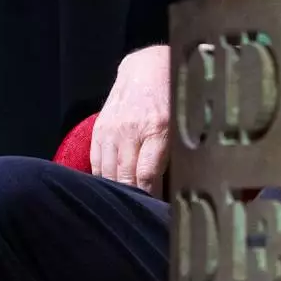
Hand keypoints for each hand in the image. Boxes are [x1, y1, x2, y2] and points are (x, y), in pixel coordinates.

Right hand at [89, 44, 171, 194]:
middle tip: (140, 213)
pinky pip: (96, 161)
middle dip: (133, 198)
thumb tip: (179, 183)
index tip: (156, 209)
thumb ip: (177, 150)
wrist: (147, 67)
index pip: (147, 174)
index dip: (151, 196)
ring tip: (125, 205)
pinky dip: (102, 177)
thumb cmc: (174, 95)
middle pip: (125, 176)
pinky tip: (111, 187)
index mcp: (158, 128)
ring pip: (107, 172)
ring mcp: (112, 129)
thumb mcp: (183, 120)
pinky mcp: (99, 129)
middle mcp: (131, 130)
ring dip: (116, 190)